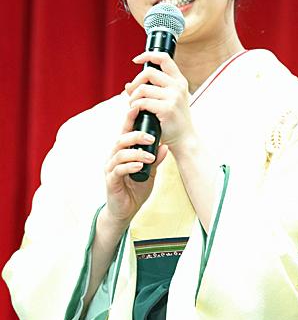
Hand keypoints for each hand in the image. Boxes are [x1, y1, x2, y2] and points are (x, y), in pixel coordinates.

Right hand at [102, 104, 167, 234]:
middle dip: (136, 136)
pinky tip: (140, 167)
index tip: (138, 108)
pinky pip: (118, 170)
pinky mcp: (110, 180)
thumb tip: (165, 146)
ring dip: (136, 153)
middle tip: (151, 138)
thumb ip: (156, 160)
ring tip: (150, 157)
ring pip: (119, 153)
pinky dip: (130, 166)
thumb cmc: (135, 189)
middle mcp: (114, 157)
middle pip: (121, 139)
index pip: (125, 132)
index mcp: (124, 151)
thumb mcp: (150, 172)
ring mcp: (111, 168)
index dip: (130, 119)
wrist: (125, 211)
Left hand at [126, 51, 194, 152]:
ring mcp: (173, 97)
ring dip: (133, 97)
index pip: (164, 59)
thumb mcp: (167, 100)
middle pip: (149, 73)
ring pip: (143, 89)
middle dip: (136, 82)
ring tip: (133, 105)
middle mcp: (178, 86)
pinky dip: (135, 106)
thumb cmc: (173, 120)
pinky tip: (137, 111)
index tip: (136, 60)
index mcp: (179, 81)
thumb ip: (150, 89)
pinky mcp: (167, 109)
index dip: (148, 55)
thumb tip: (127, 85)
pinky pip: (143, 102)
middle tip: (131, 93)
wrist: (184, 138)